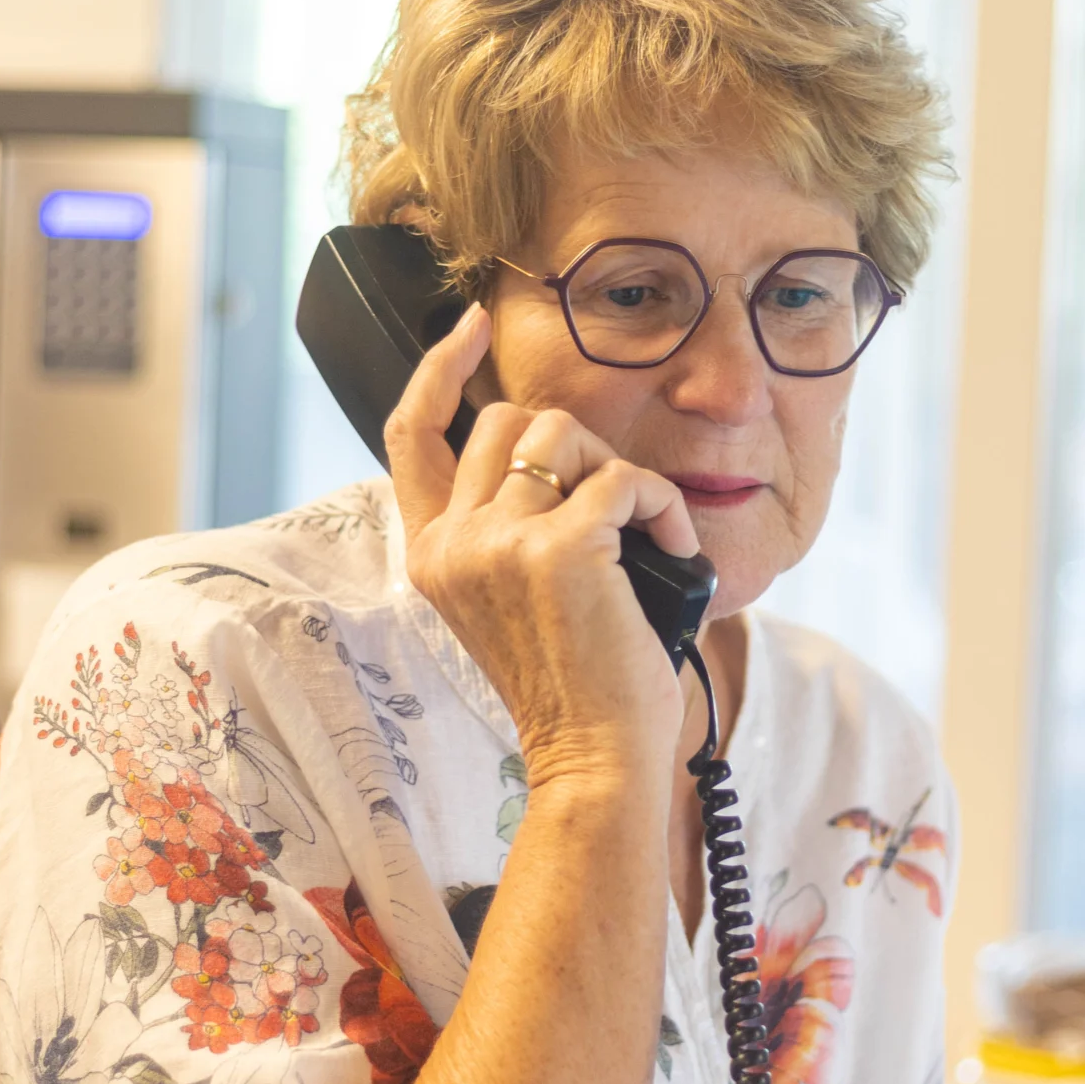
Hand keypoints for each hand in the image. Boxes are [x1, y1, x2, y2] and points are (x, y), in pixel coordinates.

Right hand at [384, 306, 701, 789]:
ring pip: (564, 435)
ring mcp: (497, 542)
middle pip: (505, 419)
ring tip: (646, 534)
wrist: (595, 756)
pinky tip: (673, 550)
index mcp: (434, 553)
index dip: (439, 368)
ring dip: (621, 474)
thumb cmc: (577, 684)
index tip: (476, 327)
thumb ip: (508, 525)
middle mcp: (452, 542)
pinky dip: (664, 507)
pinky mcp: (557, 548)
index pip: (410, 434)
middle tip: (612, 504)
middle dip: (573, 442)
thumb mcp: (516, 595)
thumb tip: (547, 445)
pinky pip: (625, 478)